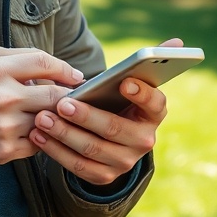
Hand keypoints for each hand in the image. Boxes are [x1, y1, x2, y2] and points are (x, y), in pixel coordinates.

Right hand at [0, 46, 84, 165]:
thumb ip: (24, 58)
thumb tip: (61, 71)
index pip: (45, 63)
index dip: (66, 70)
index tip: (77, 77)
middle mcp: (3, 98)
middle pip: (56, 97)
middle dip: (68, 98)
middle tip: (75, 100)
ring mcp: (4, 127)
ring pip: (48, 123)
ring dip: (52, 120)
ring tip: (46, 116)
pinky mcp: (3, 151)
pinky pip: (37, 145)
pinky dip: (39, 138)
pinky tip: (29, 132)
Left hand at [29, 37, 183, 185]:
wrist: (110, 139)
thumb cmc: (116, 101)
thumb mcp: (129, 84)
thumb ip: (147, 63)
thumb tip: (177, 40)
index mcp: (153, 113)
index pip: (155, 103)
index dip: (142, 93)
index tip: (124, 81)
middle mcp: (144, 140)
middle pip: (115, 129)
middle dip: (87, 116)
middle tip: (62, 103)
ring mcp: (124, 161)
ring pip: (92, 148)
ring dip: (65, 133)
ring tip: (43, 117)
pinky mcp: (103, 176)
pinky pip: (77, 166)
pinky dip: (55, 151)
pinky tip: (39, 135)